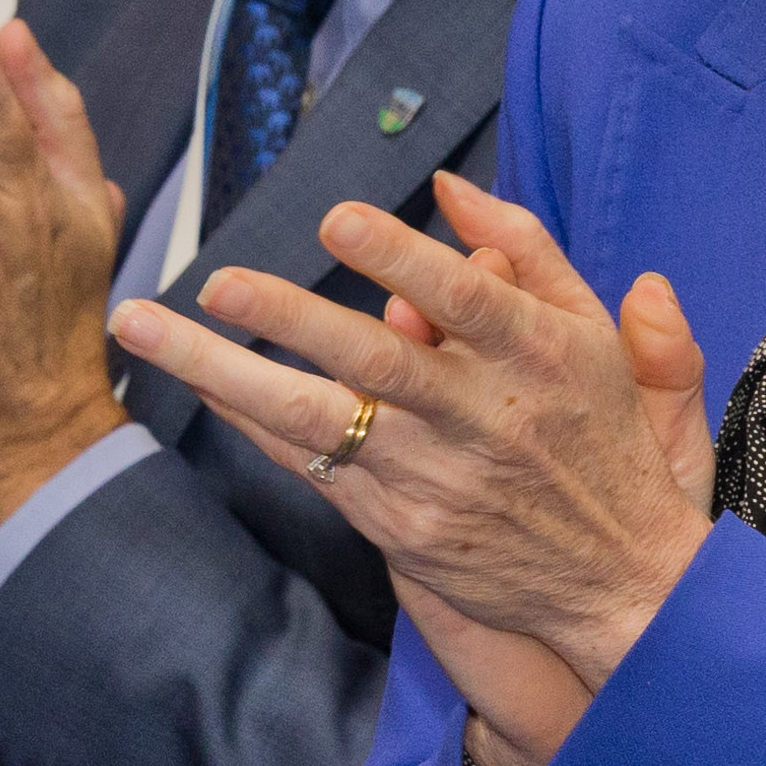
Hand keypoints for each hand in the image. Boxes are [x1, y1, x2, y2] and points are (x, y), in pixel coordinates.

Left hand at [109, 171, 713, 765]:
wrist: (618, 580)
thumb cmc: (599, 433)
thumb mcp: (589, 329)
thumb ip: (524, 247)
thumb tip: (448, 185)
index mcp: (536, 354)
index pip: (463, 299)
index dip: (399, 258)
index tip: (336, 219)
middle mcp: (480, 418)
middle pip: (374, 363)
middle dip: (289, 319)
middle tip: (215, 282)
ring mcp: (433, 480)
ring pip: (316, 422)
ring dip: (224, 374)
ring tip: (147, 331)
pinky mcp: (398, 529)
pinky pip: (310, 467)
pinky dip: (250, 422)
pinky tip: (195, 380)